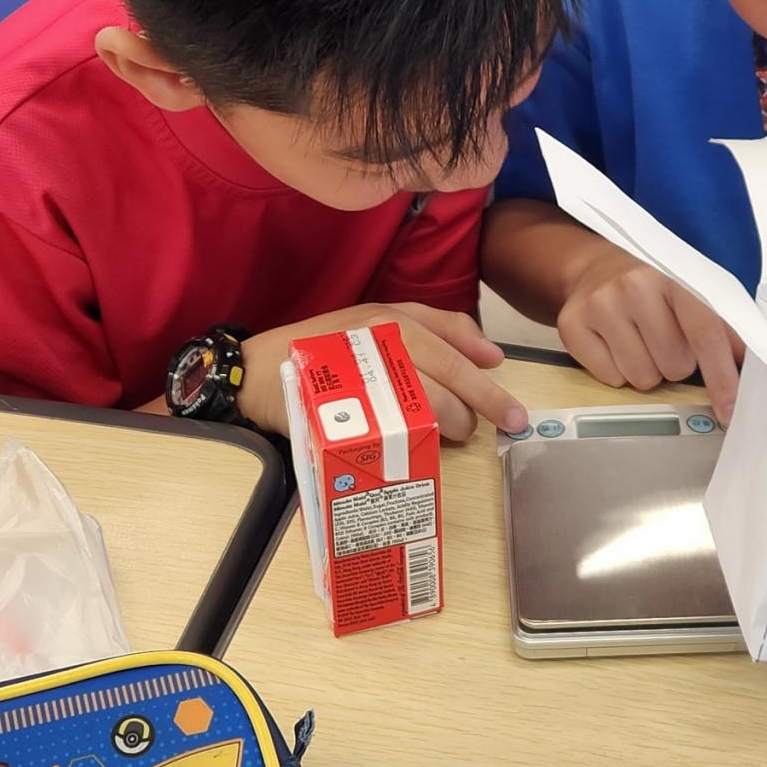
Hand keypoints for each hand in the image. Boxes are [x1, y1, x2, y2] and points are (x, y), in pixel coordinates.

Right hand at [236, 302, 524, 442]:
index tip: (509, 404)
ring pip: (425, 405)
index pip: (450, 343)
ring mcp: (361, 374)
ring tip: (453, 438)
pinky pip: (392, 431)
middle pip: (445, 378)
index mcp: (389, 316)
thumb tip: (490, 354)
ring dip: (448, 426)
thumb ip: (434, 329)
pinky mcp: (344, 409)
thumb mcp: (374, 321)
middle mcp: (379, 340)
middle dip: (474, 408)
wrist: (257, 371)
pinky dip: (413, 443)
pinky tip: (419, 449)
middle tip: (481, 429)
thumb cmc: (323, 347)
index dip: (484, 376)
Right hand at [557, 244, 743, 422]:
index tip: (730, 409)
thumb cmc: (651, 287)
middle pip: (674, 365)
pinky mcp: (572, 325)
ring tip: (638, 341)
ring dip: (647, 370)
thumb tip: (750, 368)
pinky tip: (614, 344)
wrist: (593, 268)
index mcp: (674, 276)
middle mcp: (635, 286)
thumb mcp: (688, 292)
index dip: (721, 377)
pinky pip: (610, 379)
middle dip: (675, 365)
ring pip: (641, 378)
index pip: (705, 334)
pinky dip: (617, 371)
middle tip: (663, 341)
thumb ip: (721, 327)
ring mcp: (600, 305)